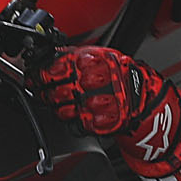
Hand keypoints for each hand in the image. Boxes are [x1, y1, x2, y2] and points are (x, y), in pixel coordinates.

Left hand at [30, 46, 180, 176]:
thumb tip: (48, 56)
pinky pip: (74, 125)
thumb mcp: (100, 56)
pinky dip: (73, 121)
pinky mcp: (98, 123)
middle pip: (53, 91)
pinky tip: (80, 113)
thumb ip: (74, 56)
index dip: (40, 74)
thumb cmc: (122, 75)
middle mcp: (90, 83)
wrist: (146, 98)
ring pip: (60, 110)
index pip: (53, 68)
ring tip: (67, 102)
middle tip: (46, 91)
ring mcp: (94, 104)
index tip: (34, 76)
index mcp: (90, 62)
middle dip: (46, 93)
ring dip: (58, 108)